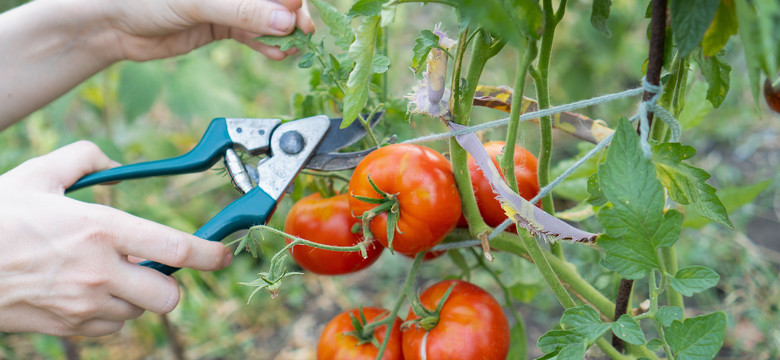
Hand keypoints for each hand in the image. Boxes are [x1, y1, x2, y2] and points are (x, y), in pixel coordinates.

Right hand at [0, 141, 231, 335]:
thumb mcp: (39, 175)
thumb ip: (84, 158)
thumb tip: (113, 163)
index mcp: (100, 229)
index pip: (176, 249)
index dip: (210, 254)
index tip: (224, 254)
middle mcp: (99, 271)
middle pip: (168, 296)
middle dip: (169, 284)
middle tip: (150, 265)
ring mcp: (83, 304)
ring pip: (139, 313)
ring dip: (136, 297)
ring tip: (107, 275)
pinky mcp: (68, 327)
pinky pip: (111, 327)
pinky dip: (110, 313)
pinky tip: (87, 292)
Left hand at [97, 0, 315, 61]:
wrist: (113, 23)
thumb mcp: (198, 2)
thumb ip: (243, 11)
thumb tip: (286, 21)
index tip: (303, 14)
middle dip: (292, 15)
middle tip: (305, 35)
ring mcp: (228, 4)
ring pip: (267, 17)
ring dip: (282, 33)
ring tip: (291, 49)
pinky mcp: (222, 25)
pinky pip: (253, 34)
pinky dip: (267, 44)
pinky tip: (277, 54)